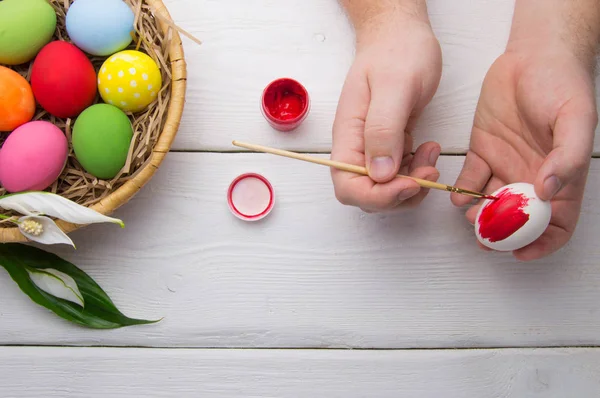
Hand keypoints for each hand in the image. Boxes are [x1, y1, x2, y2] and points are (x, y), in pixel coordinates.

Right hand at [331, 10, 442, 211]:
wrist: (401, 34)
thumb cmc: (396, 52)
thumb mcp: (393, 87)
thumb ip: (383, 130)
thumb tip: (380, 174)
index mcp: (348, 136)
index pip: (349, 186)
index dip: (378, 196)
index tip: (410, 183)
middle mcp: (357, 147)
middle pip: (367, 195)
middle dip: (400, 194)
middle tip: (429, 171)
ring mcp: (373, 147)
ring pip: (386, 189)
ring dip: (414, 184)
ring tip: (432, 155)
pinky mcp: (391, 144)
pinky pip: (401, 174)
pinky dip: (418, 171)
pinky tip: (430, 149)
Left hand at [451, 42, 597, 259]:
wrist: (532, 54)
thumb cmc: (562, 83)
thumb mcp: (576, 118)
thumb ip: (567, 156)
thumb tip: (550, 192)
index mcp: (559, 176)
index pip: (557, 223)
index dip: (542, 243)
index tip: (520, 252)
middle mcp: (531, 176)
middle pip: (516, 220)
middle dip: (501, 234)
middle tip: (484, 239)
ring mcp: (504, 165)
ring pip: (489, 204)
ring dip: (478, 217)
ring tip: (469, 217)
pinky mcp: (481, 151)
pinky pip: (469, 179)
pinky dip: (461, 192)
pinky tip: (456, 195)